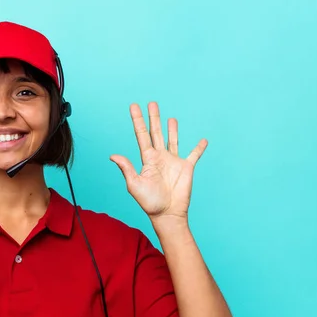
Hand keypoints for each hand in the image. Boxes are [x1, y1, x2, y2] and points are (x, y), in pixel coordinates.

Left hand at [110, 102, 206, 221]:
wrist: (167, 214)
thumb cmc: (149, 202)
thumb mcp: (134, 184)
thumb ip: (126, 168)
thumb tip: (113, 155)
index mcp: (147, 159)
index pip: (141, 135)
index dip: (138, 120)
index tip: (134, 106)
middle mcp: (159, 157)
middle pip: (156, 133)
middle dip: (153, 118)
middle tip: (152, 103)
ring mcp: (173, 162)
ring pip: (172, 140)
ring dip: (172, 129)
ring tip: (170, 118)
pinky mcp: (187, 168)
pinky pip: (194, 155)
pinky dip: (199, 147)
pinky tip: (203, 140)